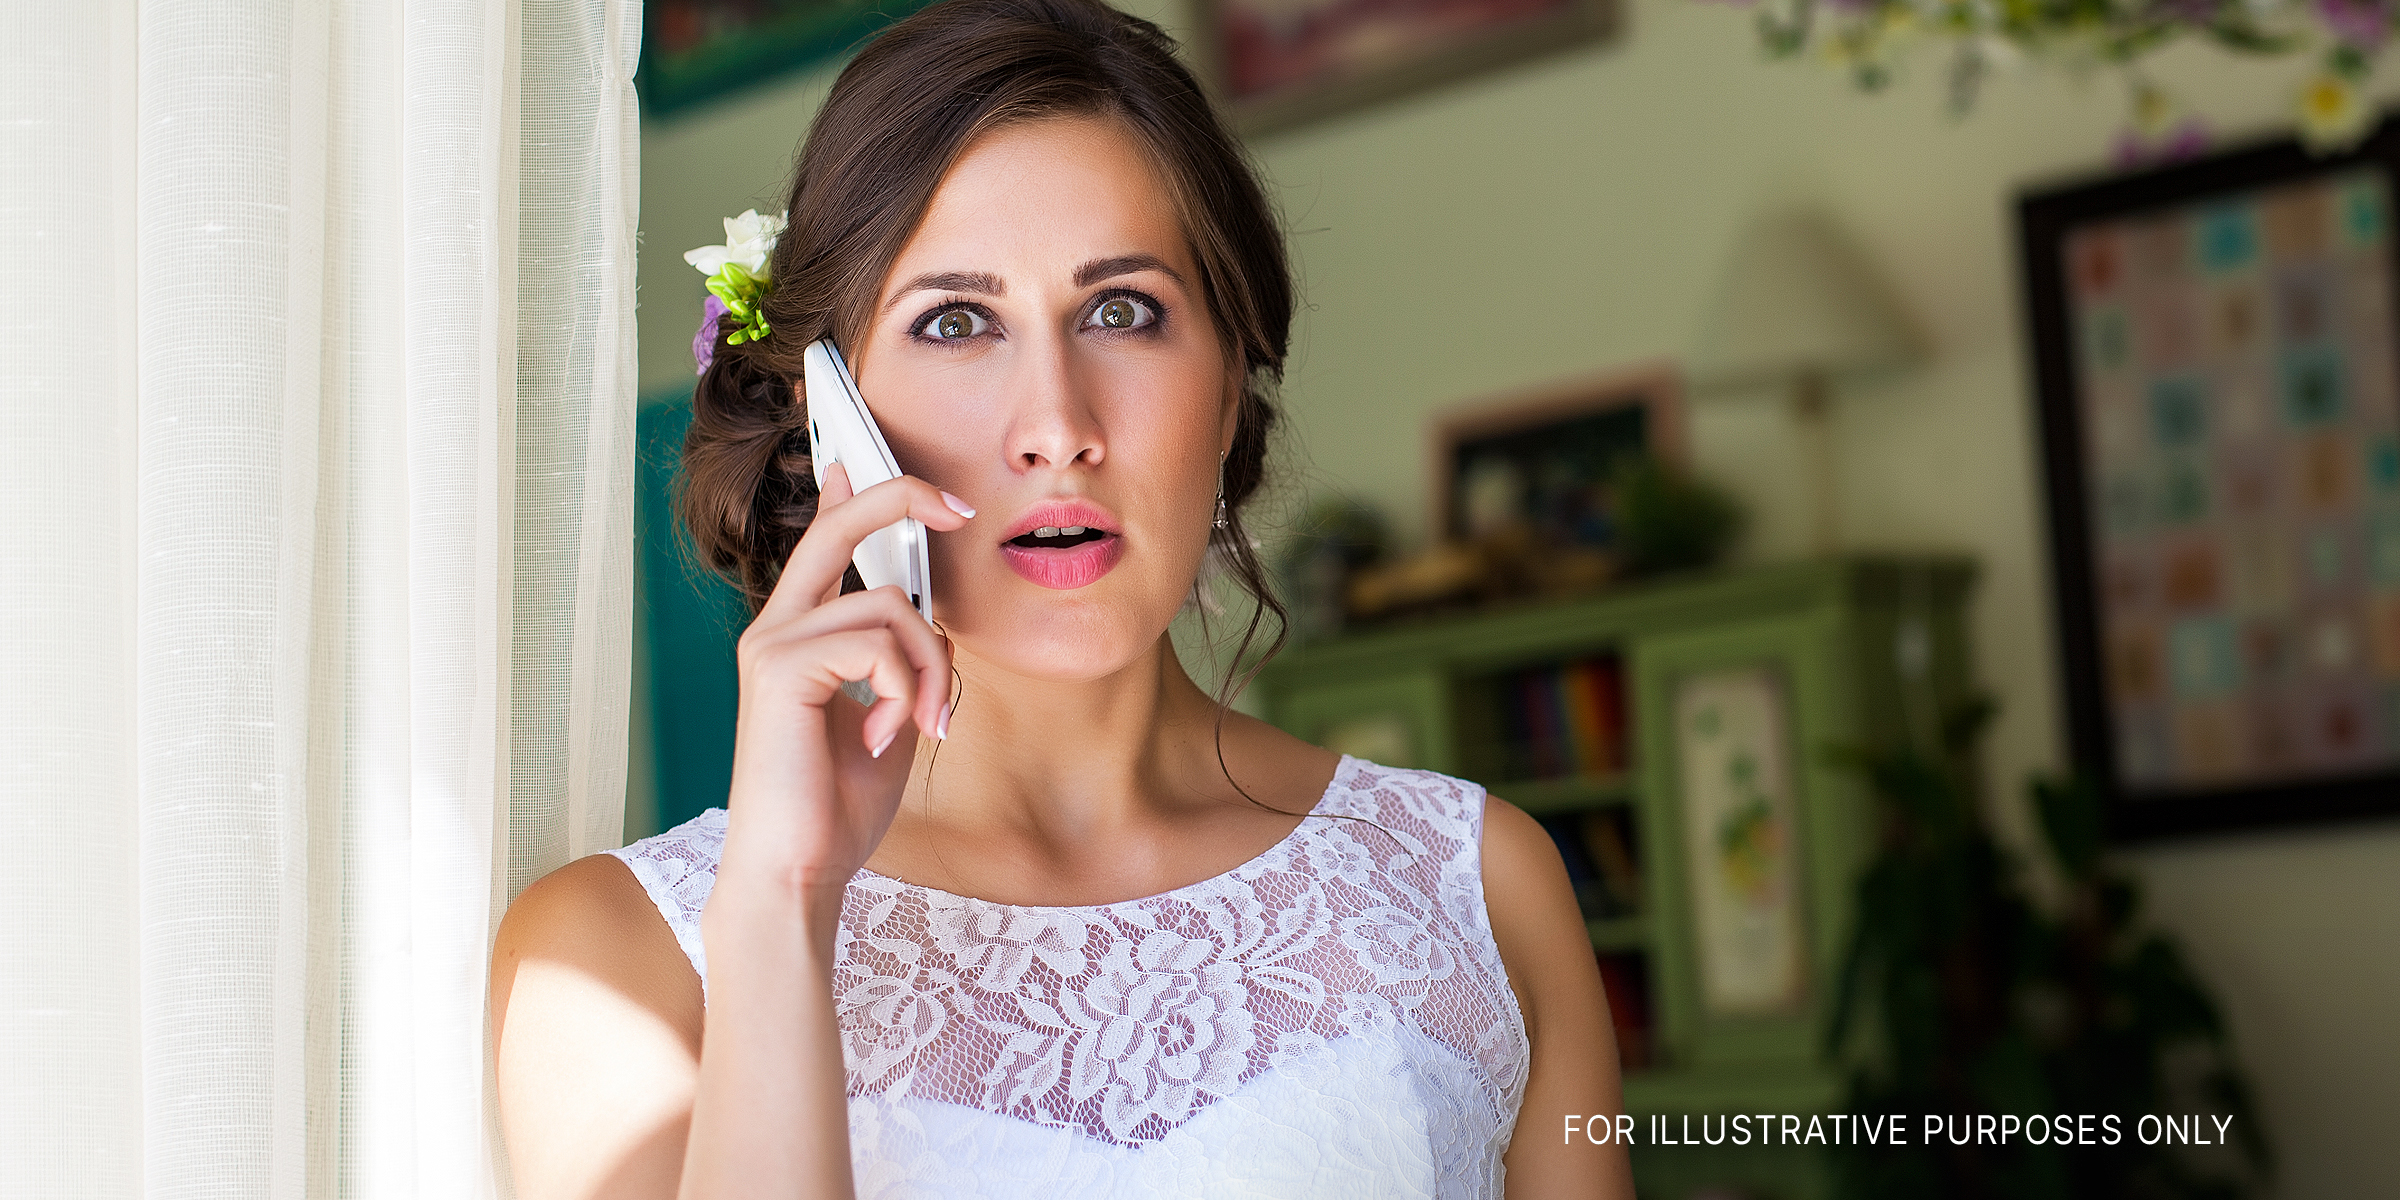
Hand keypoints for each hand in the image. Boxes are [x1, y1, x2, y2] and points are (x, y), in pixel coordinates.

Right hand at [716, 463, 973, 903]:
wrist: (797, 873)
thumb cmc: (836, 809)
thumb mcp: (887, 719)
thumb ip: (900, 665)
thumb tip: (930, 620)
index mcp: (794, 639)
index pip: (820, 544)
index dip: (849, 495)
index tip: (857, 458)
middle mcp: (774, 630)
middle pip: (840, 527)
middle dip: (901, 497)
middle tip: (961, 507)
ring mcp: (771, 645)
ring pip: (891, 608)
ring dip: (930, 670)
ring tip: (924, 725)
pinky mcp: (779, 669)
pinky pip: (879, 644)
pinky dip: (906, 691)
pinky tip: (890, 736)